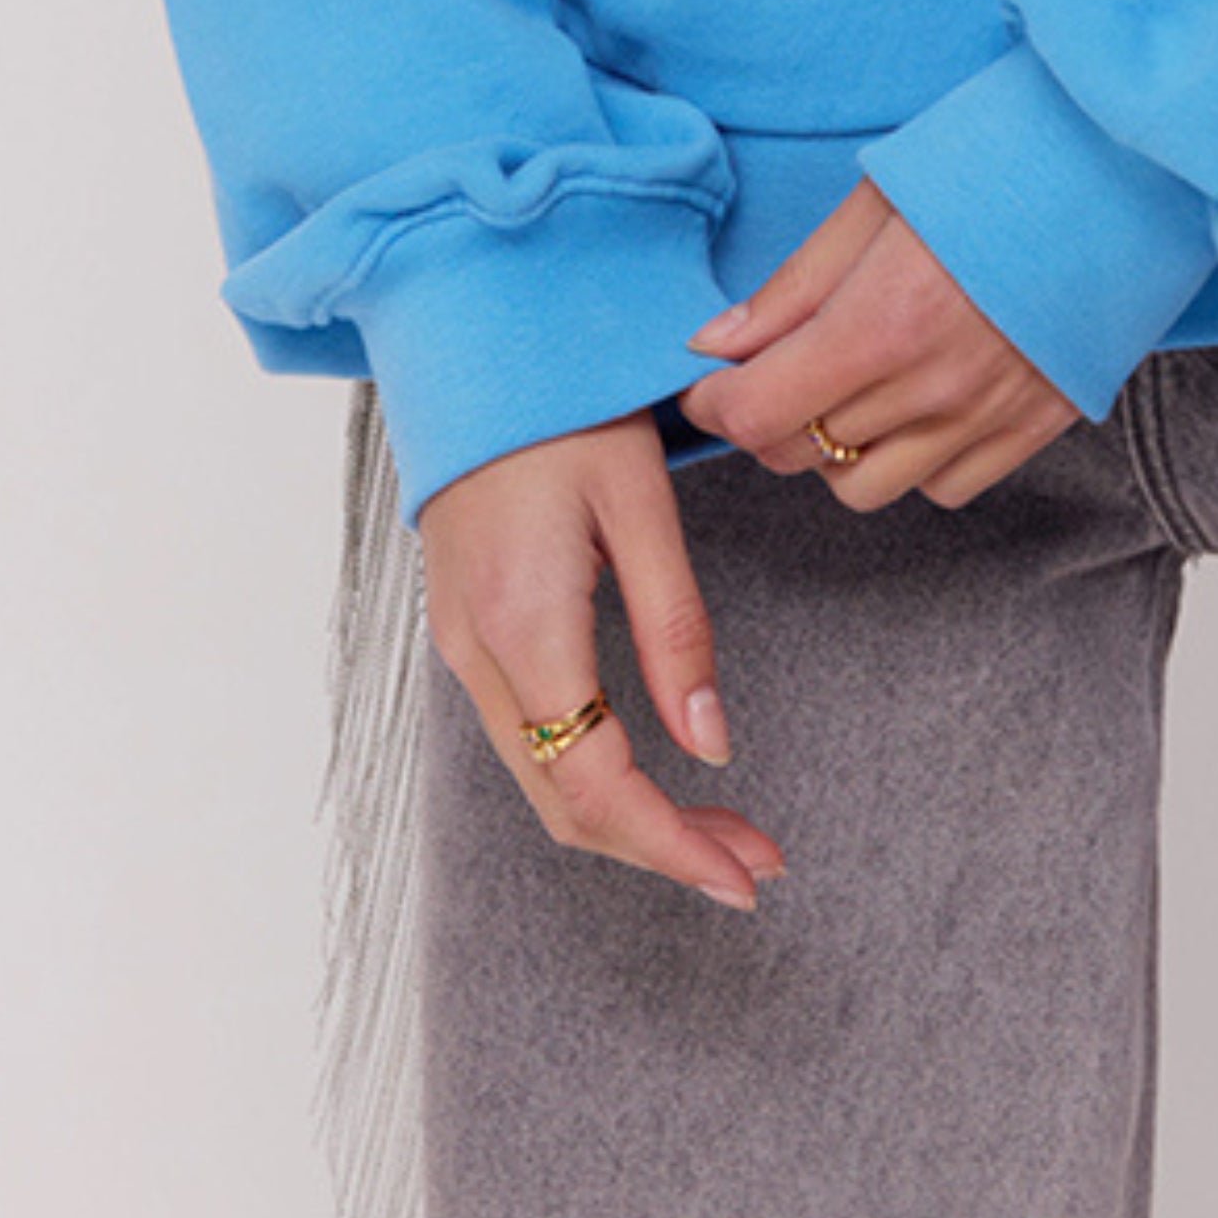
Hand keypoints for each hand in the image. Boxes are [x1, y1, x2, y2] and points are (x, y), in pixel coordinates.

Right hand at [417, 406, 786, 908]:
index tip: (745, 877)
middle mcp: (476, 654)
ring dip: (632, 819)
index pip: (594, 784)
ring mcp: (460, 648)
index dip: (672, 846)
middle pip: (565, 804)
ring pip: (542, 781)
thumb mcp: (638, 501)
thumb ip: (676, 626)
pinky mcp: (466, 632)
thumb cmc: (563, 403)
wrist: (474, 341)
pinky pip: (527, 739)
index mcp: (523, 623)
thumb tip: (713, 748)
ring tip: (724, 828)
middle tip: (756, 862)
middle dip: (663, 848)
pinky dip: (593, 775)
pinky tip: (652, 771)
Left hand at [677, 182, 1078, 507]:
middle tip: (781, 366)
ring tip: (853, 385)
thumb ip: (794, 286)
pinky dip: (912, 459)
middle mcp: (933, 387)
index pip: (759, 414)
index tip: (712, 382)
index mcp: (883, 322)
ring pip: (863, 489)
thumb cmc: (994, 162)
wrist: (1120, 167)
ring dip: (837, 449)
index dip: (715, 405)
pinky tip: (916, 400)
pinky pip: (941, 488)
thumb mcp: (876, 202)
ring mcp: (988, 416)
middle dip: (770, 417)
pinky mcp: (1035, 426)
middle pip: (801, 454)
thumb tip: (715, 346)